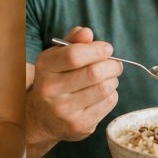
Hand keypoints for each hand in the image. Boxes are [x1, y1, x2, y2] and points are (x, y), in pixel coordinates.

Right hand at [27, 26, 121, 144]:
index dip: (97, 49)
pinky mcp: (78, 125)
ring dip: (113, 80)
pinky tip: (103, 93)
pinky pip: (108, 103)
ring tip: (109, 78)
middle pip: (93, 73)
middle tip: (115, 64)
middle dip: (112, 65)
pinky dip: (112, 94)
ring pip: (104, 88)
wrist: (42, 118)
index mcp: (45, 68)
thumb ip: (73, 41)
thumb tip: (87, 32)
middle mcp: (50, 90)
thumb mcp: (57, 57)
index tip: (107, 48)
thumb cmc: (56, 80)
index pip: (73, 55)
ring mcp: (64, 111)